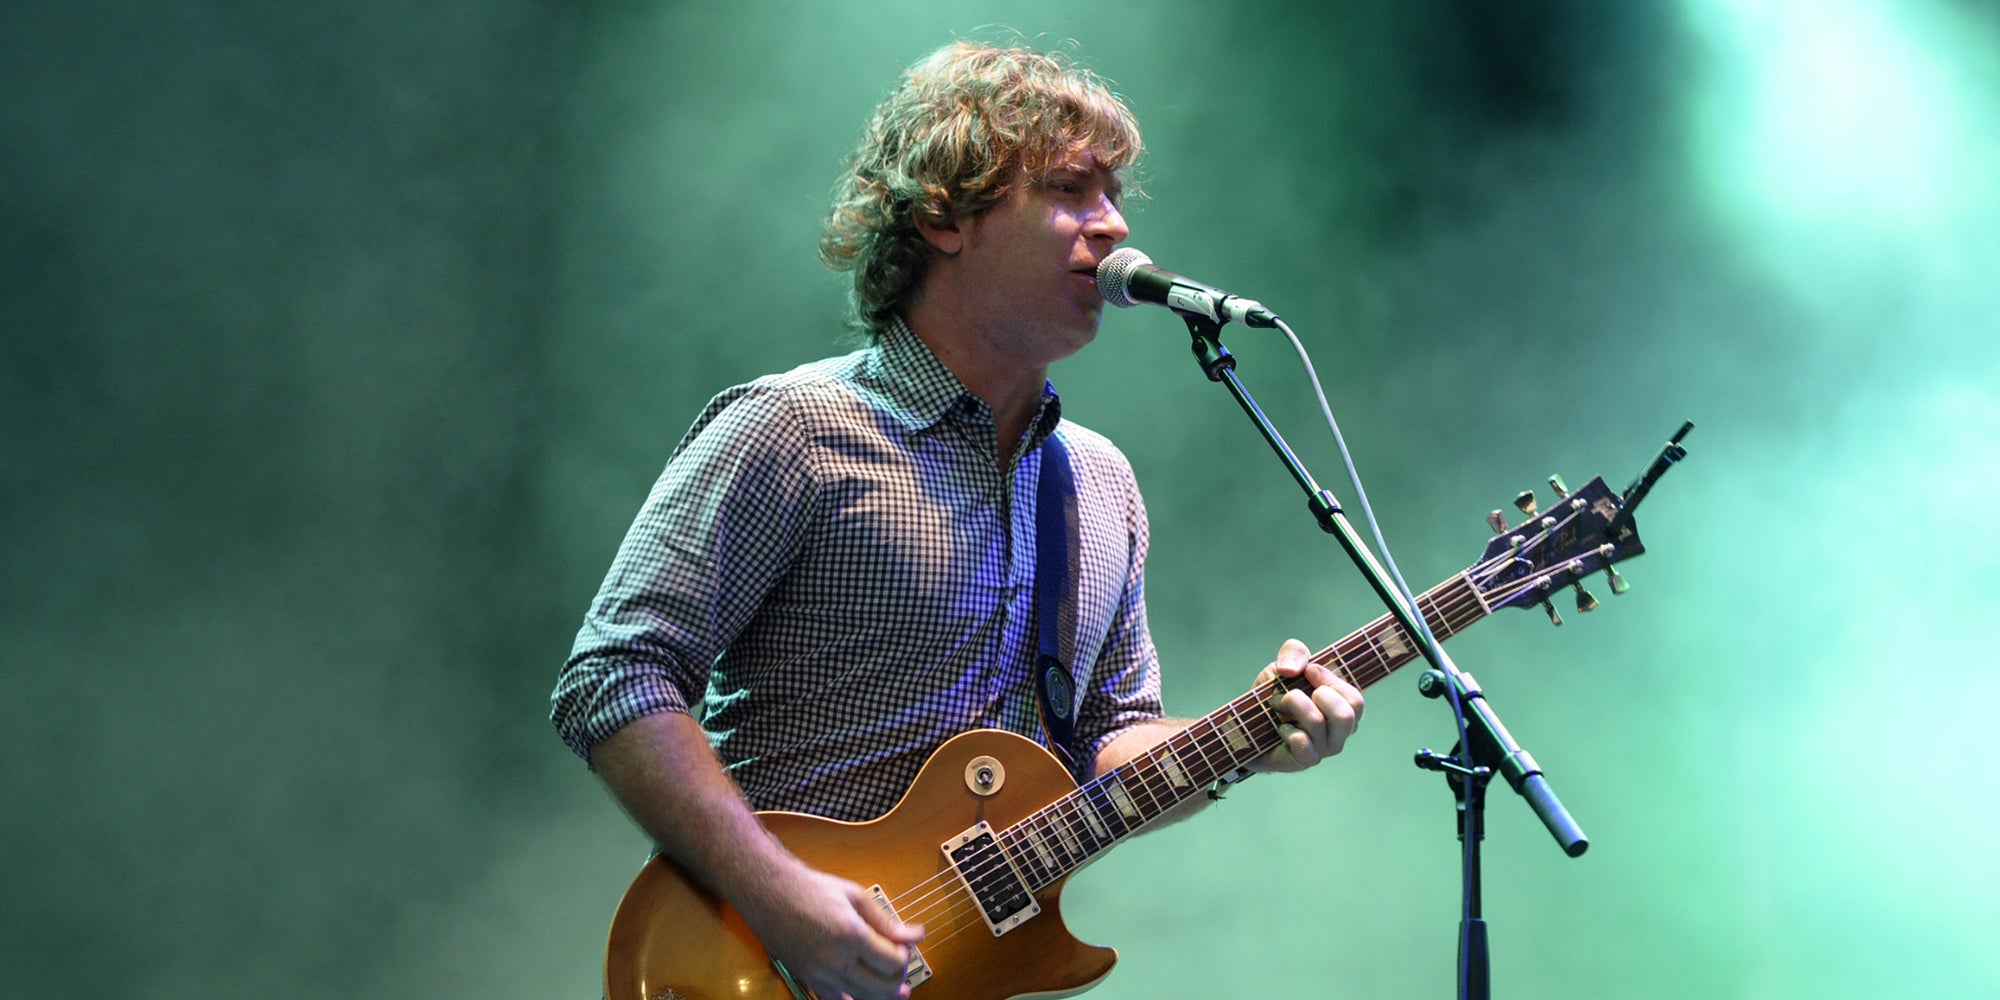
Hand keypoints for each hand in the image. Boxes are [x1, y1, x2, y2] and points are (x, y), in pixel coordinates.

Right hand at [735, 857, 924, 999]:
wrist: (769, 893)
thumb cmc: (811, 888)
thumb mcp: (854, 896)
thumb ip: (886, 921)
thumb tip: (916, 934)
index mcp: (851, 934)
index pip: (892, 962)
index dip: (904, 957)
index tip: (903, 947)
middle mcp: (835, 959)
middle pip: (880, 987)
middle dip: (897, 981)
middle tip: (901, 971)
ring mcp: (819, 973)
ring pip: (860, 998)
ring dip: (881, 996)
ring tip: (894, 992)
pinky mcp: (807, 978)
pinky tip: (860, 995)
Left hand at [1250, 638, 1364, 773]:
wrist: (1249, 727)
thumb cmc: (1274, 696)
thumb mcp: (1283, 666)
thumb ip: (1294, 653)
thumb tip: (1291, 670)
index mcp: (1344, 710)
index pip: (1355, 700)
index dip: (1331, 680)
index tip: (1308, 671)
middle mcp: (1339, 733)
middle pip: (1346, 716)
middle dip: (1317, 695)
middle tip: (1294, 692)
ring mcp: (1324, 749)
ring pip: (1317, 723)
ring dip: (1293, 704)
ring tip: (1277, 704)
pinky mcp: (1305, 760)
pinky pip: (1302, 743)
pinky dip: (1286, 729)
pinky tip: (1279, 728)